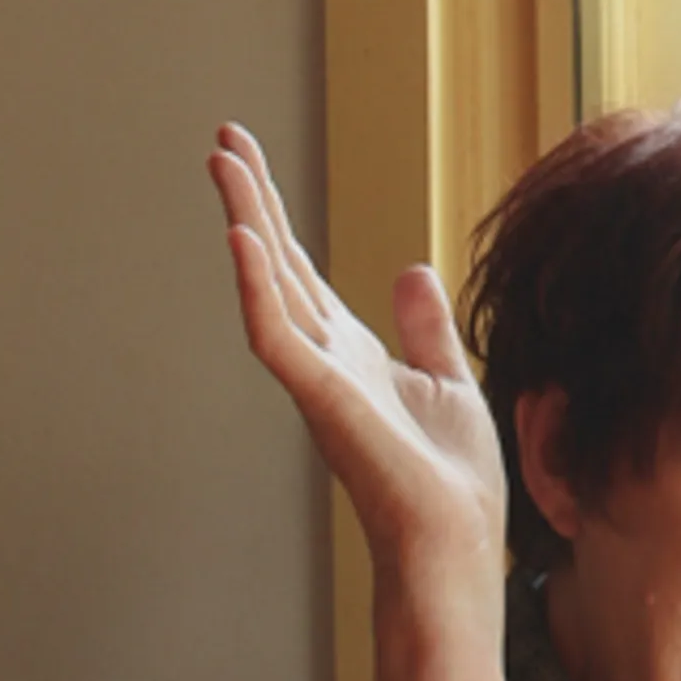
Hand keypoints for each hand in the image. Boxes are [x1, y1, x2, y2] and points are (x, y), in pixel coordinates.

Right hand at [211, 124, 506, 582]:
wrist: (456, 541)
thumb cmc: (450, 482)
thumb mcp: (448, 380)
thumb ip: (424, 327)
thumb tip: (412, 270)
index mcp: (350, 353)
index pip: (301, 269)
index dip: (276, 214)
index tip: (251, 158)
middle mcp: (323, 359)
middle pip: (275, 263)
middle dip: (251, 199)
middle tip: (224, 138)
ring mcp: (316, 378)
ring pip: (267, 284)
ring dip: (245, 222)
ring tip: (223, 165)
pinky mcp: (321, 400)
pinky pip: (275, 336)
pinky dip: (255, 287)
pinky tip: (243, 240)